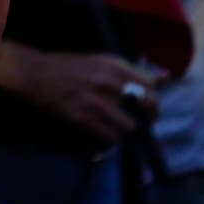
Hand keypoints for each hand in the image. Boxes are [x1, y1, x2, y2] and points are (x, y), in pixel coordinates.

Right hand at [2, 45, 160, 146]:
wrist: (37, 74)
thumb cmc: (70, 67)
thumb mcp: (102, 61)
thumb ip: (131, 71)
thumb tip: (165, 77)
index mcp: (115, 65)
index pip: (151, 86)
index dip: (152, 100)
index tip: (147, 108)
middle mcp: (110, 82)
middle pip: (148, 106)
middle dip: (147, 118)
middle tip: (139, 124)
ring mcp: (97, 101)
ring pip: (130, 127)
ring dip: (127, 133)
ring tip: (118, 132)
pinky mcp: (84, 118)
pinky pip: (109, 138)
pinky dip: (110, 142)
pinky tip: (104, 137)